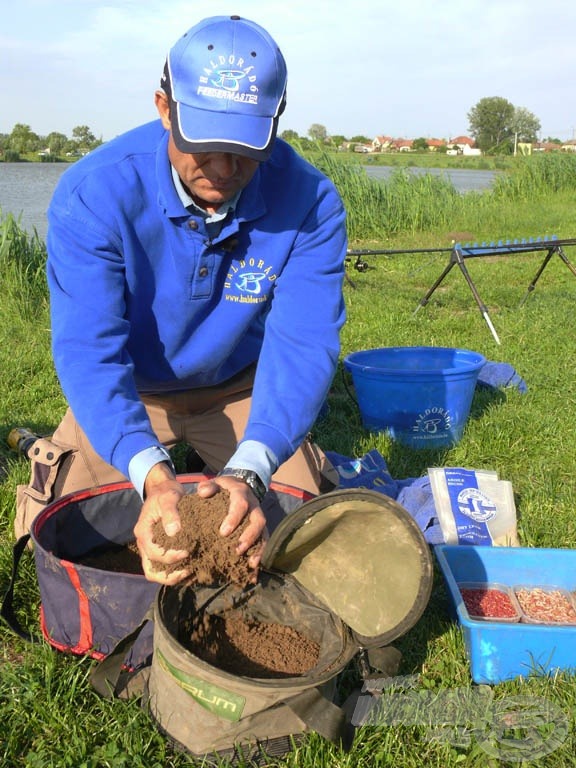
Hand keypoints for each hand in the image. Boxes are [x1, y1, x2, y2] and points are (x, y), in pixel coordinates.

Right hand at [133, 462, 189, 584]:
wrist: (163, 489)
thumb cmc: (166, 492)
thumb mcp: (169, 498)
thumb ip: (170, 513)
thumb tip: (174, 531)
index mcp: (143, 532)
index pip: (153, 553)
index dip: (170, 557)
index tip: (188, 552)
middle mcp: (143, 543)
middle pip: (151, 570)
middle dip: (170, 575)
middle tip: (190, 570)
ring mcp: (149, 547)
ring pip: (154, 572)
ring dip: (171, 576)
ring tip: (190, 572)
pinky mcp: (157, 548)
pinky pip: (161, 566)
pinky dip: (173, 571)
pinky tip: (190, 568)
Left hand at [197, 475, 268, 570]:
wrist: (240, 486)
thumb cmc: (223, 488)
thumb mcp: (216, 483)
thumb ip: (208, 486)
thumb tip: (203, 493)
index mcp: (242, 494)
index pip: (240, 504)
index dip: (234, 518)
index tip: (223, 532)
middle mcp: (254, 506)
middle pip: (258, 521)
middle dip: (250, 536)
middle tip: (238, 550)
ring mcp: (259, 518)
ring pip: (264, 533)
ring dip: (258, 548)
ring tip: (250, 564)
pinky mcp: (261, 529)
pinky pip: (264, 542)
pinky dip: (260, 555)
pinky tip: (253, 569)